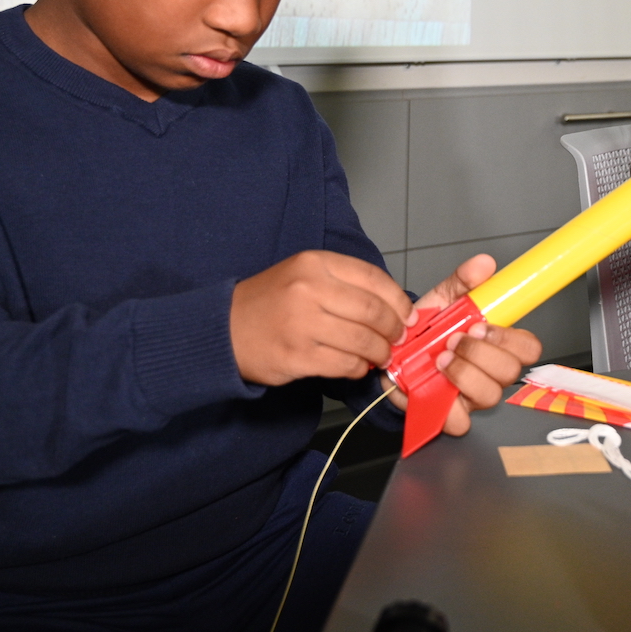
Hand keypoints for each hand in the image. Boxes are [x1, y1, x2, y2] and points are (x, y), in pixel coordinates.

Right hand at [230, 251, 411, 386]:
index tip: (407, 315)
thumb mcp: (303, 274)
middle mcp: (309, 290)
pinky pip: (344, 364)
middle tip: (396, 338)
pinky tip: (356, 366)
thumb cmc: (269, 302)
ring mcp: (302, 324)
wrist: (223, 328)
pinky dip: (358, 368)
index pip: (374, 278)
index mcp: (314, 263)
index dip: (398, 300)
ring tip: (379, 355)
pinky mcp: (297, 356)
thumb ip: (345, 284)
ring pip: (363, 341)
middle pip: (373, 311)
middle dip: (393, 329)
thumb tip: (393, 307)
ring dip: (380, 352)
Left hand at [384, 254, 542, 435]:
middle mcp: (490, 371)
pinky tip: (434, 385)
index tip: (481, 325)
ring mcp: (473, 396)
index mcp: (495, 343)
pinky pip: (461, 422)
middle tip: (454, 339)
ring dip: (465, 373)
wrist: (392, 353)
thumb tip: (484, 264)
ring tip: (440, 358)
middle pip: (511, 372)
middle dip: (481, 353)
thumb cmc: (424, 331)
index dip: (510, 338)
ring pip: (491, 395)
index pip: (528, 347)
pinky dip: (447, 405)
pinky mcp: (451, 415)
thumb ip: (464, 281)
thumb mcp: (443, 299)